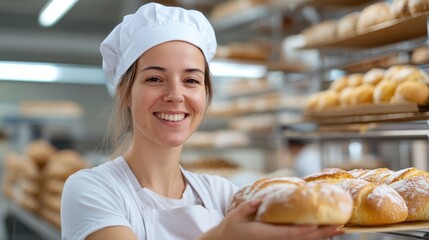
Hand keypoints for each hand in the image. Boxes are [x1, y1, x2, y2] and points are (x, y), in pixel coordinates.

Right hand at [200, 200, 343, 239]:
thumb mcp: (235, 215)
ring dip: (320, 237)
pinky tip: (323, 234)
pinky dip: (312, 238)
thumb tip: (259, 200)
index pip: (287, 234)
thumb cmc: (230, 228)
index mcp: (263, 234)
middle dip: (320, 235)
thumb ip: (248, 208)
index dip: (304, 231)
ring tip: (337, 229)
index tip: (318, 226)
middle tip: (338, 227)